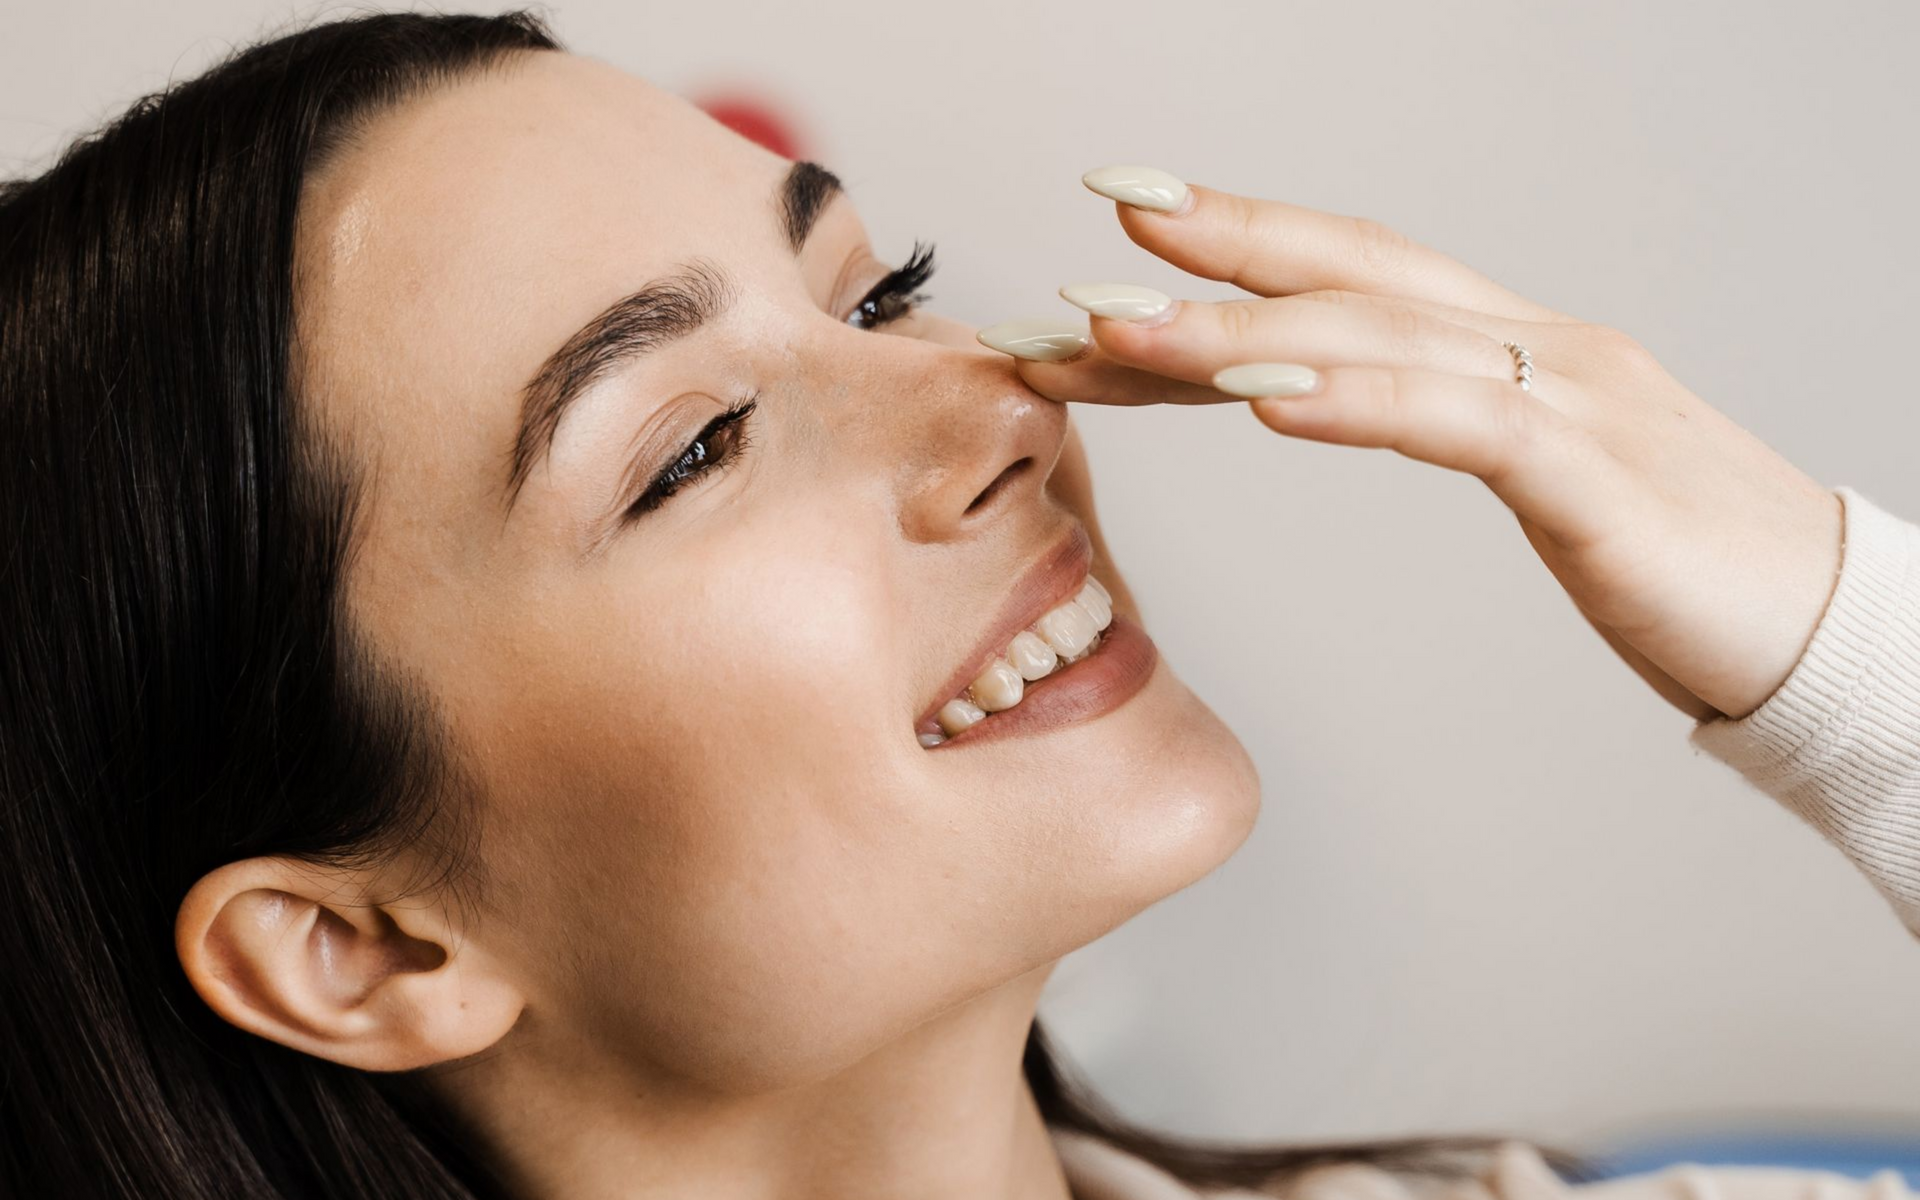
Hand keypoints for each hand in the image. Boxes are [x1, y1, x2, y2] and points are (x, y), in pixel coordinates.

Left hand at [980, 167, 1843, 721]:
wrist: (1833, 633)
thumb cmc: (1683, 570)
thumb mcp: (1545, 484)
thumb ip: (1442, 426)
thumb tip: (1325, 404)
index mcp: (1518, 350)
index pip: (1352, 277)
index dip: (1239, 244)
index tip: (1126, 239)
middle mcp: (1540, 348)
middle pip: (1347, 278)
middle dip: (1211, 251)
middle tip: (1087, 239)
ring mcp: (1573, 401)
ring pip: (1379, 338)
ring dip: (1236, 331)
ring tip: (1117, 328)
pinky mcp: (1598, 483)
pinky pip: (1460, 427)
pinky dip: (1357, 404)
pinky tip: (1267, 402)